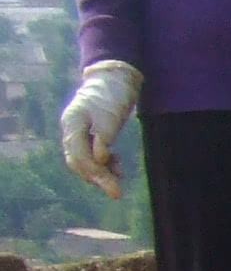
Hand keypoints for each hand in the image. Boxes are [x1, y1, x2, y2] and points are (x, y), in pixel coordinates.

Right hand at [58, 62, 141, 198]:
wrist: (115, 77)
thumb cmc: (112, 93)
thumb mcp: (111, 114)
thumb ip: (104, 137)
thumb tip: (100, 159)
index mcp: (72, 124)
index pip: (78, 157)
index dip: (95, 174)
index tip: (113, 188)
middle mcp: (71, 129)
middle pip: (79, 161)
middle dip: (97, 178)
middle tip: (117, 193)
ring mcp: (78, 131)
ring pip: (85, 160)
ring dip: (101, 172)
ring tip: (119, 178)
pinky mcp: (89, 133)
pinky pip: (92, 154)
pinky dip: (104, 162)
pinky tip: (117, 167)